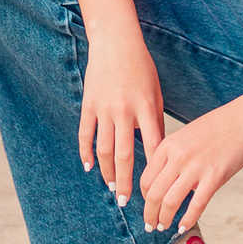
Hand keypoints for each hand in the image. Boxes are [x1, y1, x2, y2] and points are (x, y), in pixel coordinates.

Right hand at [78, 30, 164, 205]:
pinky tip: (89, 167)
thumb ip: (155, 120)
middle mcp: (125, 110)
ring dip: (107, 172)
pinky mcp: (89, 104)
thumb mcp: (155, 91)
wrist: (116, 42)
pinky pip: (86, 134)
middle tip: (127, 201)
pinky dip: (86, 152)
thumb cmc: (141, 67)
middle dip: (127, 181)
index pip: (152, 146)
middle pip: (125, 155)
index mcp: (147, 106)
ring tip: (112, 188)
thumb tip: (156, 152)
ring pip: (104, 149)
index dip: (153, 170)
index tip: (155, 189)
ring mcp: (105, 108)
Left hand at [139, 101, 242, 233]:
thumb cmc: (217, 127)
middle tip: (150, 225)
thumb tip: (164, 182)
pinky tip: (183, 226)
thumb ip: (171, 156)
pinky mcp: (214, 177)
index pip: (146, 179)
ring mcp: (196, 167)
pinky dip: (187, 220)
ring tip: (164, 227)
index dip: (145, 198)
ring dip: (164, 220)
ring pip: (170, 203)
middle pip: (154, 194)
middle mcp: (178, 156)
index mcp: (168, 145)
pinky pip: (196, 206)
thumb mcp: (185, 135)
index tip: (148, 206)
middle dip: (149, 214)